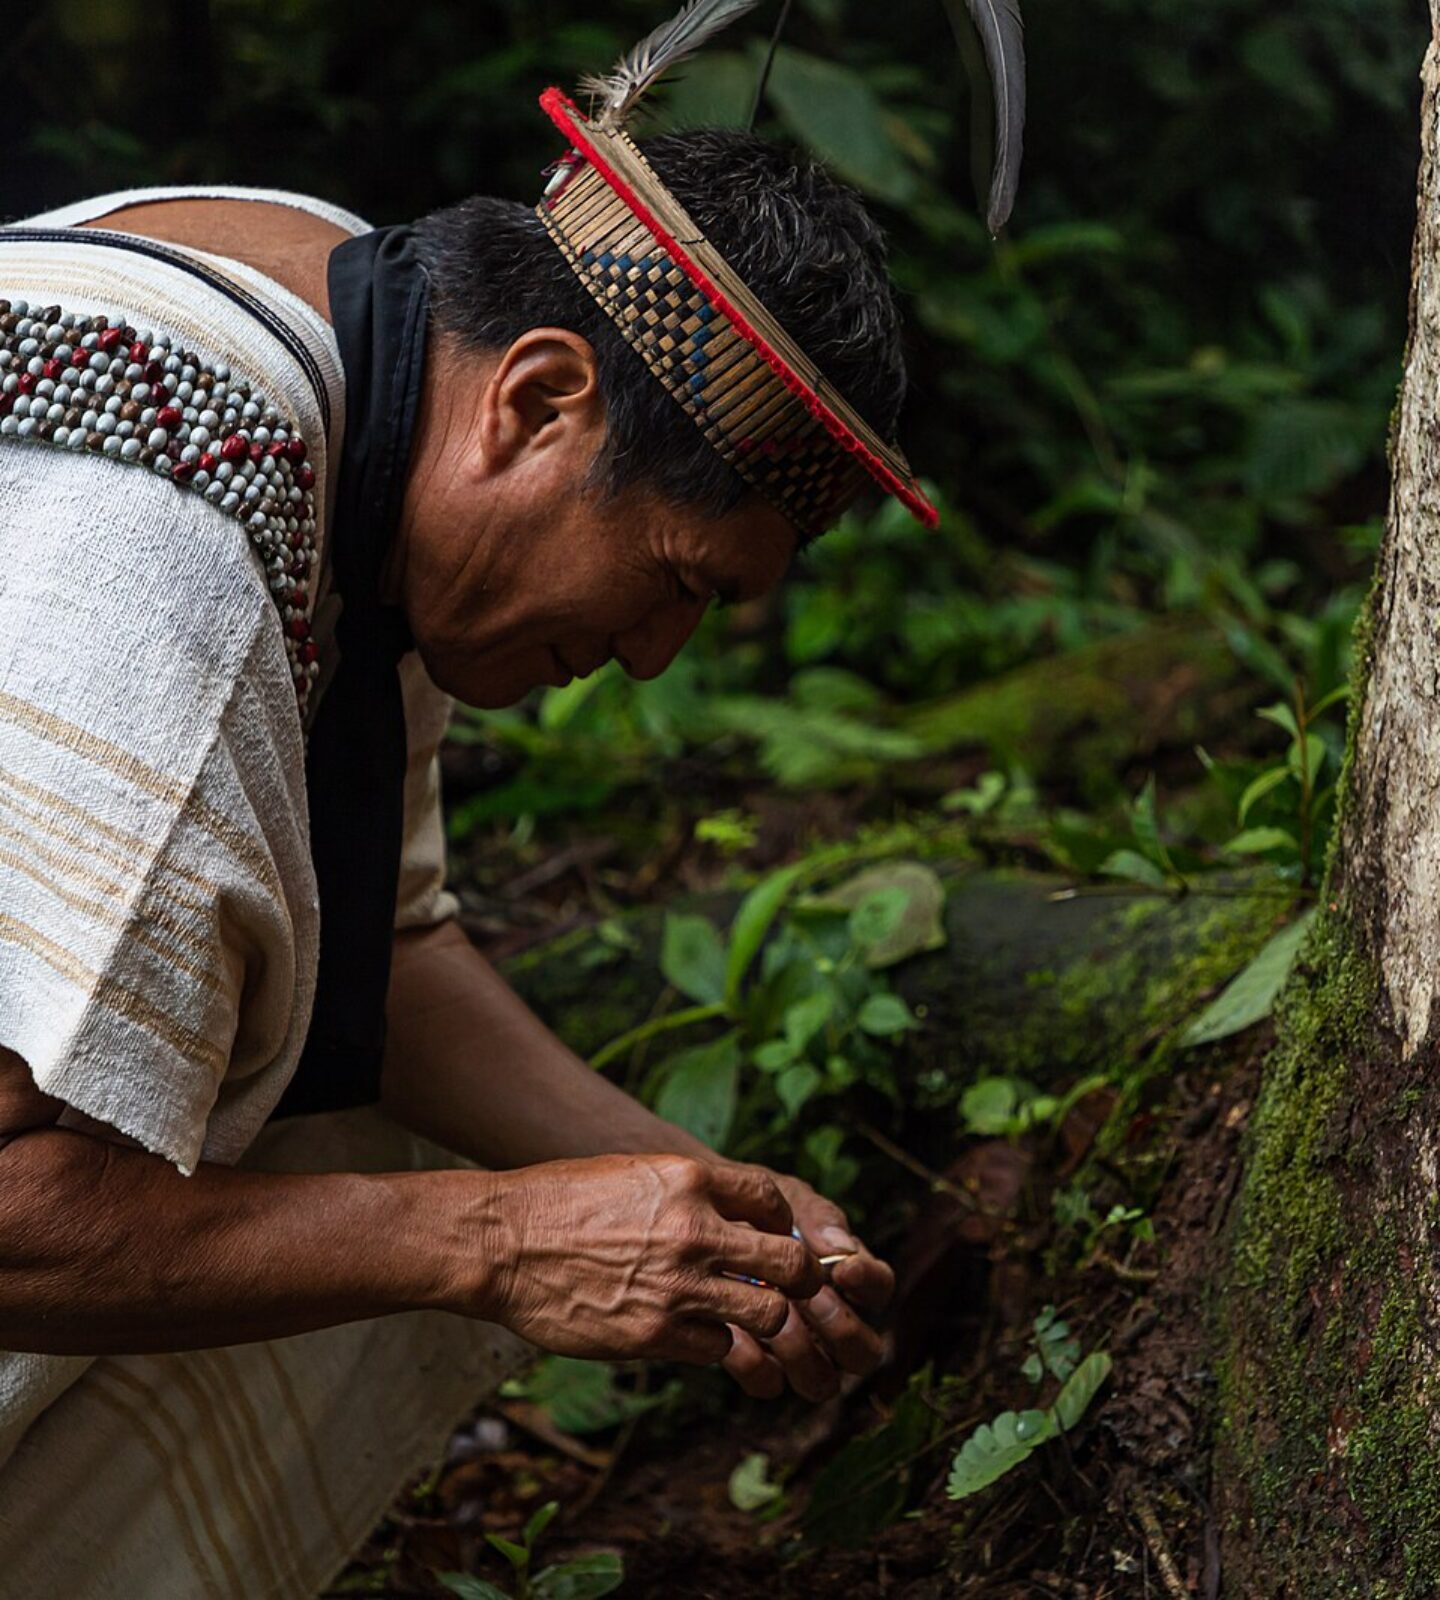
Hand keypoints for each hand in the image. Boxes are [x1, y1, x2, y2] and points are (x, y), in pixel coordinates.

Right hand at [472, 1155, 822, 1364]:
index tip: (775, 1235)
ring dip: (765, 1319)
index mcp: (688, 1180)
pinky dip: (714, 1343)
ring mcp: (677, 1286)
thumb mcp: (632, 1174)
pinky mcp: (653, 1335)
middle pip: (791, 1263)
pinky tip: (694, 1332)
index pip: (771, 1199)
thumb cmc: (559, 1202)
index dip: (783, 1221)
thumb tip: (729, 1215)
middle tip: (793, 1288)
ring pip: (768, 1315)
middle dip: (801, 1279)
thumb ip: (686, 1194)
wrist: (500, 1242)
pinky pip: (718, 1347)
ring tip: (750, 1319)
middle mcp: (693, 1231)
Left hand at [722, 1172, 893, 1402]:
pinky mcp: (757, 1365)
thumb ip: (816, 1218)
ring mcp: (797, 1350)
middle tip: (810, 1298)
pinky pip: (768, 1384)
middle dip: (841, 1327)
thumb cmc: (753, 1210)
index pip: (880, 1288)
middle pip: (864, 1352)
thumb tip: (841, 1248)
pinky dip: (754, 1364)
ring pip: (821, 1381)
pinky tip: (734, 1333)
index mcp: (846, 1277)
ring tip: (772, 1315)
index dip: (870, 1283)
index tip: (843, 1267)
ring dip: (801, 1351)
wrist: (696, 1227)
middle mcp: (830, 1322)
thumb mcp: (785, 1200)